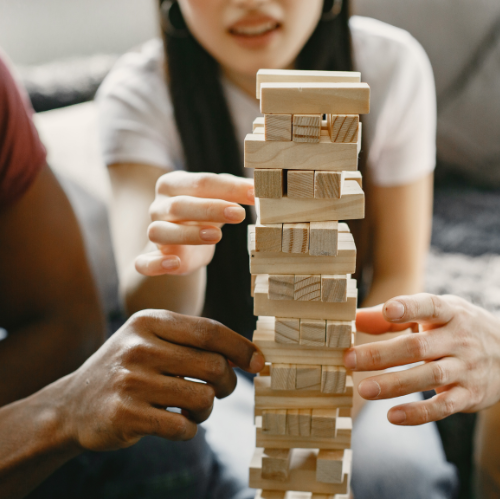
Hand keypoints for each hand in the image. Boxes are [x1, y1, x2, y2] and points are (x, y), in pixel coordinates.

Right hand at [58, 310, 264, 450]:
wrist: (72, 405)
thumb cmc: (127, 370)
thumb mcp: (150, 341)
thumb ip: (192, 343)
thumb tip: (245, 355)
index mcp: (150, 322)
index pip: (210, 331)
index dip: (241, 348)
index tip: (260, 362)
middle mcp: (139, 346)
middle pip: (213, 366)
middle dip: (227, 384)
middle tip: (220, 392)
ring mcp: (130, 380)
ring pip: (203, 399)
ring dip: (207, 411)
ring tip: (194, 411)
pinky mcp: (124, 414)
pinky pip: (182, 427)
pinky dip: (189, 430)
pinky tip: (175, 425)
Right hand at [135, 171, 253, 275]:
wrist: (181, 243)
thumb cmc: (203, 215)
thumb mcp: (219, 199)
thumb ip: (235, 192)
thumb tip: (259, 185)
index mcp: (174, 185)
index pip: (201, 182)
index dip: (229, 187)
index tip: (254, 193)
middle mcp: (159, 207)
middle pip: (180, 205)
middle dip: (210, 209)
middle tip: (239, 214)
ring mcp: (153, 232)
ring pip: (161, 232)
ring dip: (188, 234)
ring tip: (217, 236)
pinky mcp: (151, 258)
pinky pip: (144, 262)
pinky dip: (156, 264)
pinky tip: (174, 264)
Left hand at [345, 293, 499, 424]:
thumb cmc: (453, 328)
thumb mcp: (431, 314)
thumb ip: (392, 317)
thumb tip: (355, 318)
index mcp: (448, 313)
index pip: (430, 306)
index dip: (410, 307)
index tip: (389, 310)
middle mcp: (459, 339)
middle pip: (418, 347)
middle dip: (382, 354)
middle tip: (348, 359)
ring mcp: (466, 368)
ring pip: (429, 376)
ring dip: (394, 384)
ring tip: (363, 389)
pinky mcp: (469, 396)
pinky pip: (444, 406)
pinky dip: (419, 413)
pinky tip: (392, 416)